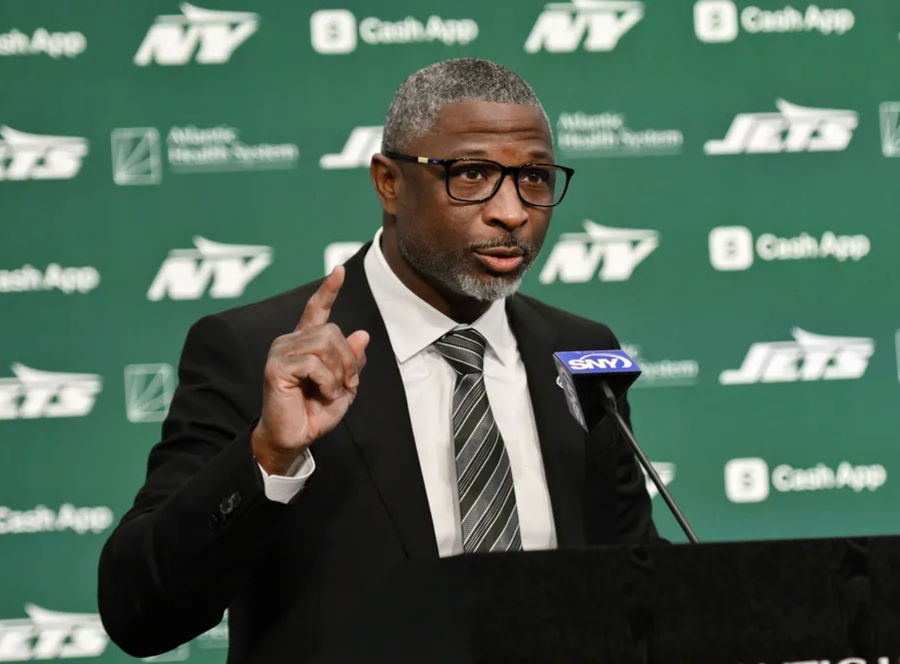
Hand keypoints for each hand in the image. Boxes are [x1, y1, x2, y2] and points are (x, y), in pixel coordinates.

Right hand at [252, 265, 369, 474]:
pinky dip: (328, 382)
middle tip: (346, 384)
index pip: (317, 309)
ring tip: (331, 391)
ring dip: (338, 373)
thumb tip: (362, 334)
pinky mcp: (277, 366)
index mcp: (306, 342)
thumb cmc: (315, 412)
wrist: (294, 438)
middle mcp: (290, 340)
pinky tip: (322, 395)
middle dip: (348, 359)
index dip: (328, 289)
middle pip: (333, 331)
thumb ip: (353, 360)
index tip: (339, 269)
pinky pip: (315, 363)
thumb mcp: (344, 385)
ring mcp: (281, 351)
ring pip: (326, 344)